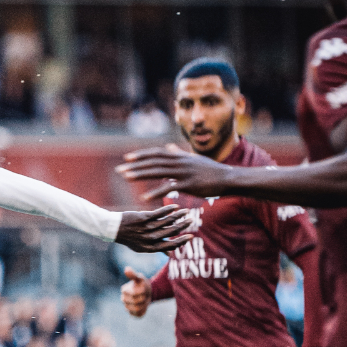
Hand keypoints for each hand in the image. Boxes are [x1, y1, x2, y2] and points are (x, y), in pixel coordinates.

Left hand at [114, 205, 192, 252]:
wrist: (113, 228)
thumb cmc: (129, 237)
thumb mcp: (141, 247)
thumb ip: (156, 248)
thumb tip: (170, 254)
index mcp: (149, 248)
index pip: (169, 246)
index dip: (181, 241)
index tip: (191, 236)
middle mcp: (148, 239)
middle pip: (170, 232)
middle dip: (183, 226)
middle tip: (191, 220)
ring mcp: (145, 228)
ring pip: (166, 221)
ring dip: (178, 216)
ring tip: (186, 212)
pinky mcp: (142, 218)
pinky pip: (159, 213)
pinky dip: (169, 209)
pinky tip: (176, 206)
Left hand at [116, 144, 233, 201]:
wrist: (228, 178)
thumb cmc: (210, 170)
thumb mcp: (193, 159)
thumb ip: (179, 153)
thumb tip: (169, 147)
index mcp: (179, 156)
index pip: (156, 154)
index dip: (141, 155)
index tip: (127, 158)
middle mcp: (180, 162)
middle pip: (153, 162)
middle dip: (135, 166)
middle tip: (119, 170)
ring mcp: (184, 172)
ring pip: (158, 172)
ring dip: (141, 175)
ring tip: (126, 178)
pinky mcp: (189, 184)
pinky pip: (169, 188)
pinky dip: (156, 192)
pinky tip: (144, 198)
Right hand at [121, 267, 151, 317]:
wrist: (147, 292)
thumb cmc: (142, 284)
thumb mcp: (139, 278)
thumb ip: (133, 275)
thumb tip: (126, 269)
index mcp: (124, 290)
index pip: (134, 294)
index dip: (142, 292)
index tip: (143, 289)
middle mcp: (123, 299)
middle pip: (136, 302)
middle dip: (143, 298)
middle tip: (144, 294)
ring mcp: (126, 306)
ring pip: (137, 309)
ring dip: (144, 304)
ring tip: (144, 300)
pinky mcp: (131, 313)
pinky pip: (138, 315)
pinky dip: (143, 311)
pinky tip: (143, 306)